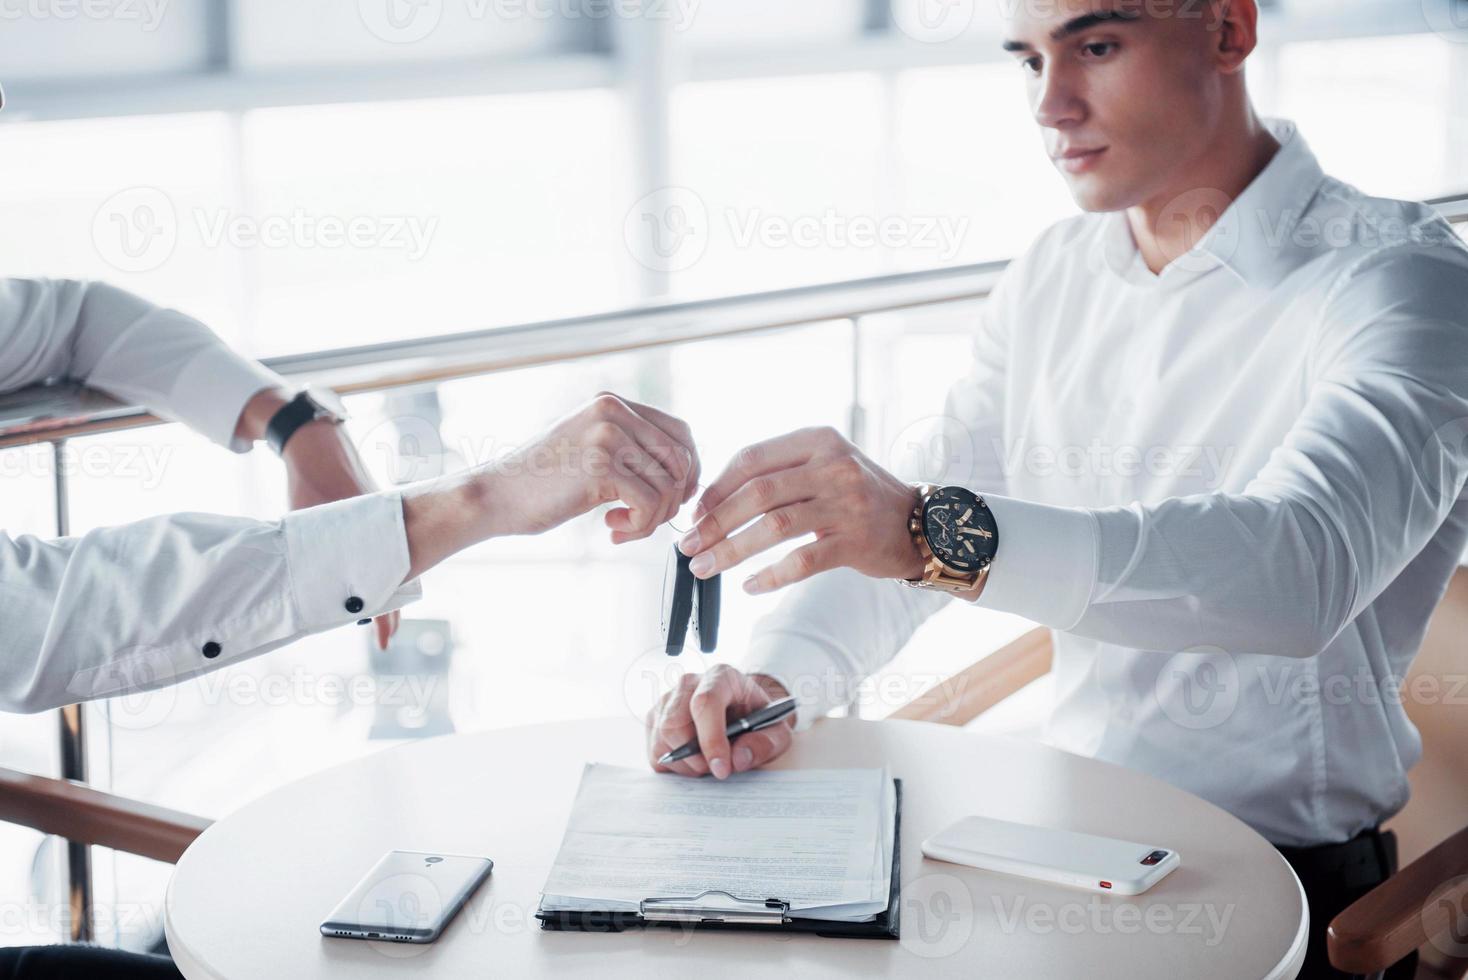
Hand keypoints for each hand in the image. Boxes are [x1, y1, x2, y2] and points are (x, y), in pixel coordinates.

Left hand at [235, 386, 400, 649]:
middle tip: (385, 638)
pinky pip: (389, 549)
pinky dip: (385, 567)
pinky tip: (376, 581)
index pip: (385, 587)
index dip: (384, 617)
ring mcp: (384, 523)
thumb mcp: (304, 523)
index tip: (384, 640)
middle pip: (398, 580)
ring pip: (396, 565)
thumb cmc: (309, 482)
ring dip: (388, 589)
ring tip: (381, 617)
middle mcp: (384, 532)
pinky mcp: (379, 515)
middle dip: (390, 610)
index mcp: (368, 537)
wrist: (318, 445)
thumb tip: (302, 589)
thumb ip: (311, 554)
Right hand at [478, 392, 698, 542]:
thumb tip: (685, 474)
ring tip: (620, 526)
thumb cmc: (543, 484)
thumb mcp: (591, 450)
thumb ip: (630, 449)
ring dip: (652, 519)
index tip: (671, 499)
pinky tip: (611, 528)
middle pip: (681, 460)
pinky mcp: (601, 466)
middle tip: (642, 521)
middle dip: (671, 500)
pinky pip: (650, 505)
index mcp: (613, 404)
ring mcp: (607, 435)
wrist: (495, 496)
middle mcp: (613, 411)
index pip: (681, 433)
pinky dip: (639, 527)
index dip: (688, 471)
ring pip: (668, 486)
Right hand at [646, 666, 793, 778]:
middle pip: (674, 724)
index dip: (711, 739)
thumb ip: (766, 743)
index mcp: (721, 677)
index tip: (722, 769)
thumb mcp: (777, 730)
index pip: (705, 703)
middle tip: (719, 769)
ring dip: (687, 765)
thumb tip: (738, 758)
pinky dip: (675, 766)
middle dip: (696, 758)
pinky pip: (655, 752)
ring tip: (710, 763)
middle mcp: (688, 683)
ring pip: (661, 741)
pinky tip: (694, 761)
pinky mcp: (655, 720)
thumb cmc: (758, 718)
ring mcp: (667, 700)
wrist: (743, 710)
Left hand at [677, 426, 922, 594]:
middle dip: (715, 522)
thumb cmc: (859, 496)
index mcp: (817, 440)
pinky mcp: (855, 541)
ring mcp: (845, 503)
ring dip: (732, 550)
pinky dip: (770, 576)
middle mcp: (832, 466)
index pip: (752, 459)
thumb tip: (713, 500)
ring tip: (706, 567)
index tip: (695, 514)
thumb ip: (780, 473)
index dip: (716, 487)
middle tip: (689, 546)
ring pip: (773, 527)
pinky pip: (802, 561)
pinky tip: (749, 586)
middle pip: (757, 493)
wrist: (920, 523)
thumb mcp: (824, 465)